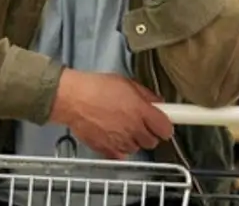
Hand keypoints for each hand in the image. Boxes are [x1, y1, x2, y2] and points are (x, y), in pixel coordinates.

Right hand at [50, 69, 173, 159]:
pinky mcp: (107, 150)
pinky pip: (121, 154)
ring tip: (121, 127)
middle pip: (152, 141)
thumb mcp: (126, 83)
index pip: (166, 129)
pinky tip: (112, 136)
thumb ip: (145, 95)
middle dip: (148, 133)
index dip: (165, 127)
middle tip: (139, 123)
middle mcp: (134, 128)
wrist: (72, 99)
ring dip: (133, 140)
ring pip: (137, 148)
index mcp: (141, 110)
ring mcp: (121, 141)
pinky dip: (119, 148)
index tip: (163, 124)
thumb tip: (158, 102)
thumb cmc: (96, 87)